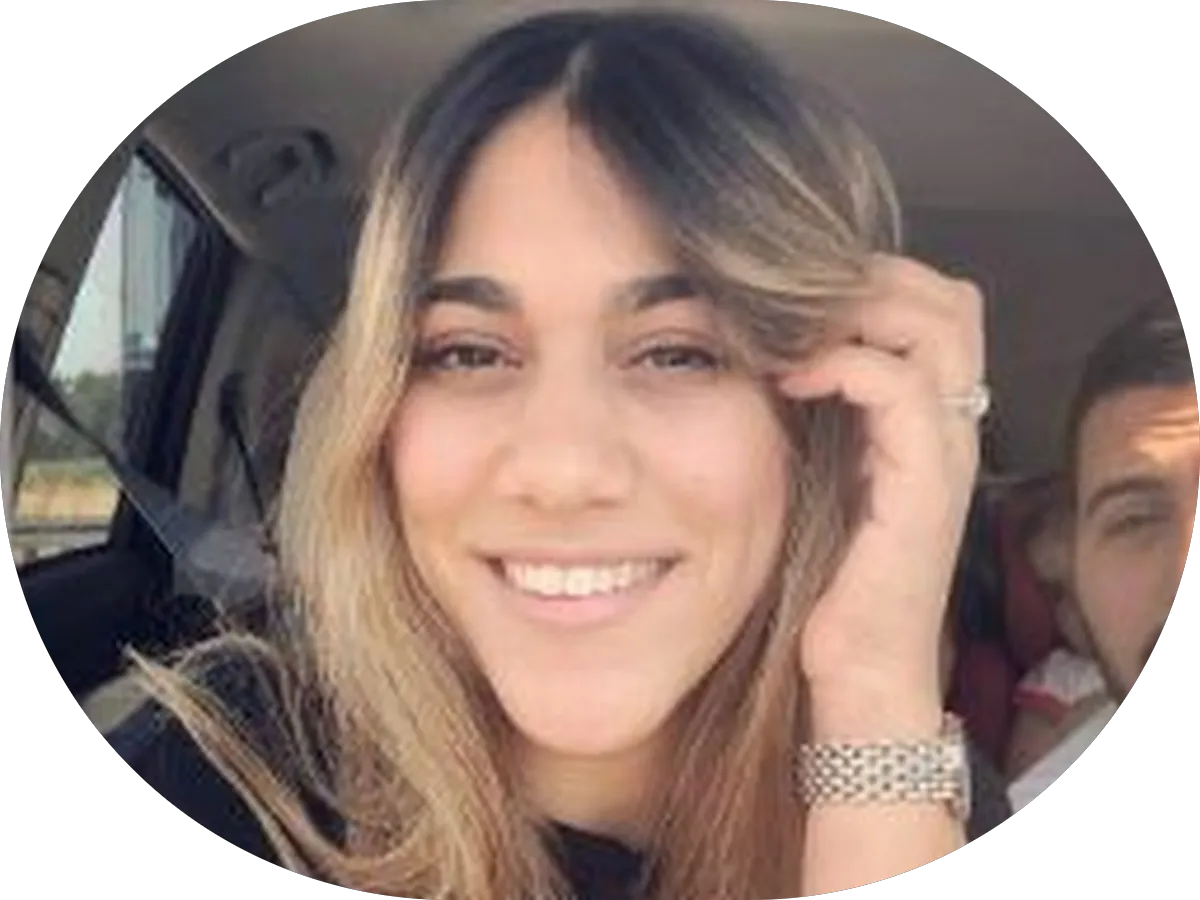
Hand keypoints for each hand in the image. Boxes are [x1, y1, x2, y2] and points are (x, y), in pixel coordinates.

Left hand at [777, 255, 985, 703]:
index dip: (877, 280)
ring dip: (859, 308)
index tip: (797, 289)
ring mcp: (944, 457)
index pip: (938, 309)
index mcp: (926, 425)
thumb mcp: (824, 479)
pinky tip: (789, 375)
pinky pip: (900, 389)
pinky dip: (843, 363)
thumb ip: (819, 417)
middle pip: (950, 301)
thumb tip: (764, 353)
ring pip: (938, 327)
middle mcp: (949, 431)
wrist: (857, 672)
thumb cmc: (829, 581)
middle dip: (873, 278)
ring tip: (790, 326)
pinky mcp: (924, 490)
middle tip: (796, 293)